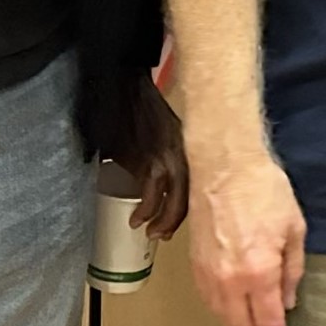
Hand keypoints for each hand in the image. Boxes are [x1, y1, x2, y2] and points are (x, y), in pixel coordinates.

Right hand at [113, 81, 188, 239]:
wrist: (126, 90)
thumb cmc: (142, 111)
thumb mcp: (166, 132)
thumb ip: (170, 155)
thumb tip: (162, 182)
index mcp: (191, 147)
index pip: (199, 184)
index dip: (189, 207)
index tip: (176, 223)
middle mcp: (183, 154)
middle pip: (189, 196)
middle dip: (175, 220)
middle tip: (162, 235)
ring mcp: (165, 158)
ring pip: (171, 199)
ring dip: (159, 221)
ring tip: (147, 230)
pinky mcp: (145, 160)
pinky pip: (149, 194)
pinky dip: (144, 210)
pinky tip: (136, 218)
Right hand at [187, 146, 306, 325]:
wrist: (224, 166)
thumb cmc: (262, 190)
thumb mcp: (294, 229)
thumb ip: (292, 270)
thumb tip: (287, 300)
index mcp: (259, 270)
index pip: (269, 320)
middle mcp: (231, 279)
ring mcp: (210, 273)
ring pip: (222, 317)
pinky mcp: (196, 265)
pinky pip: (209, 301)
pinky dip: (222, 315)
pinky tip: (231, 318)